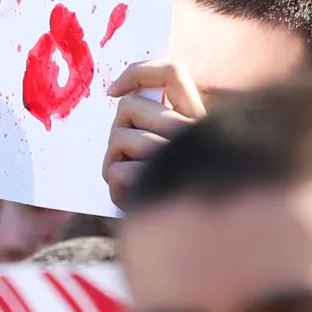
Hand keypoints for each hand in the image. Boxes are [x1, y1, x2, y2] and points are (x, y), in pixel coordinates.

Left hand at [102, 61, 207, 208]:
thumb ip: (154, 120)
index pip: (171, 73)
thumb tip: (121, 94)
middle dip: (116, 132)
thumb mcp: (167, 148)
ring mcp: (178, 157)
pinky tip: (131, 198)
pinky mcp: (160, 183)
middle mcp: (195, 133)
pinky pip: (116, 171)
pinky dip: (114, 186)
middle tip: (127, 159)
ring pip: (119, 137)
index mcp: (199, 119)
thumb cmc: (166, 189)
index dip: (137, 72)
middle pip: (129, 106)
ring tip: (131, 182)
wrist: (182, 239)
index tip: (113, 92)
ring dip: (113, 162)